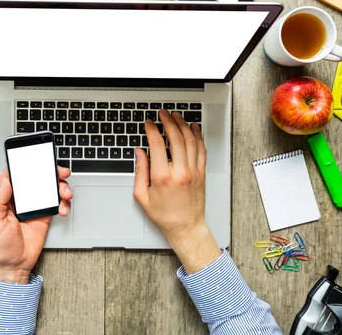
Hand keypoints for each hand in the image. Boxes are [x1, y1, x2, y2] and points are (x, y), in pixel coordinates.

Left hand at [0, 166, 72, 282]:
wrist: (16, 264)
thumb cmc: (2, 245)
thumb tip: (6, 181)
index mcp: (7, 197)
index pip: (15, 175)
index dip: (25, 165)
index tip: (36, 160)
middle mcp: (22, 199)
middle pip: (37, 178)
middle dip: (51, 173)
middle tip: (60, 173)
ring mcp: (35, 205)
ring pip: (50, 189)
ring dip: (61, 187)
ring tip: (65, 193)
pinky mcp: (45, 214)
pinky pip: (57, 203)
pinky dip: (63, 203)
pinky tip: (62, 208)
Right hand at [133, 110, 220, 272]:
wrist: (186, 227)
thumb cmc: (164, 215)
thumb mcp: (142, 196)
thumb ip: (140, 171)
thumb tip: (139, 152)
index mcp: (163, 177)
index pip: (157, 145)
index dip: (152, 130)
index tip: (149, 123)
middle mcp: (180, 172)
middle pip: (176, 138)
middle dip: (168, 121)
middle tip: (163, 114)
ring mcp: (193, 171)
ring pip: (190, 140)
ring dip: (183, 125)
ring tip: (176, 116)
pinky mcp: (202, 173)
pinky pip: (201, 149)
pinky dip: (198, 135)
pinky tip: (193, 127)